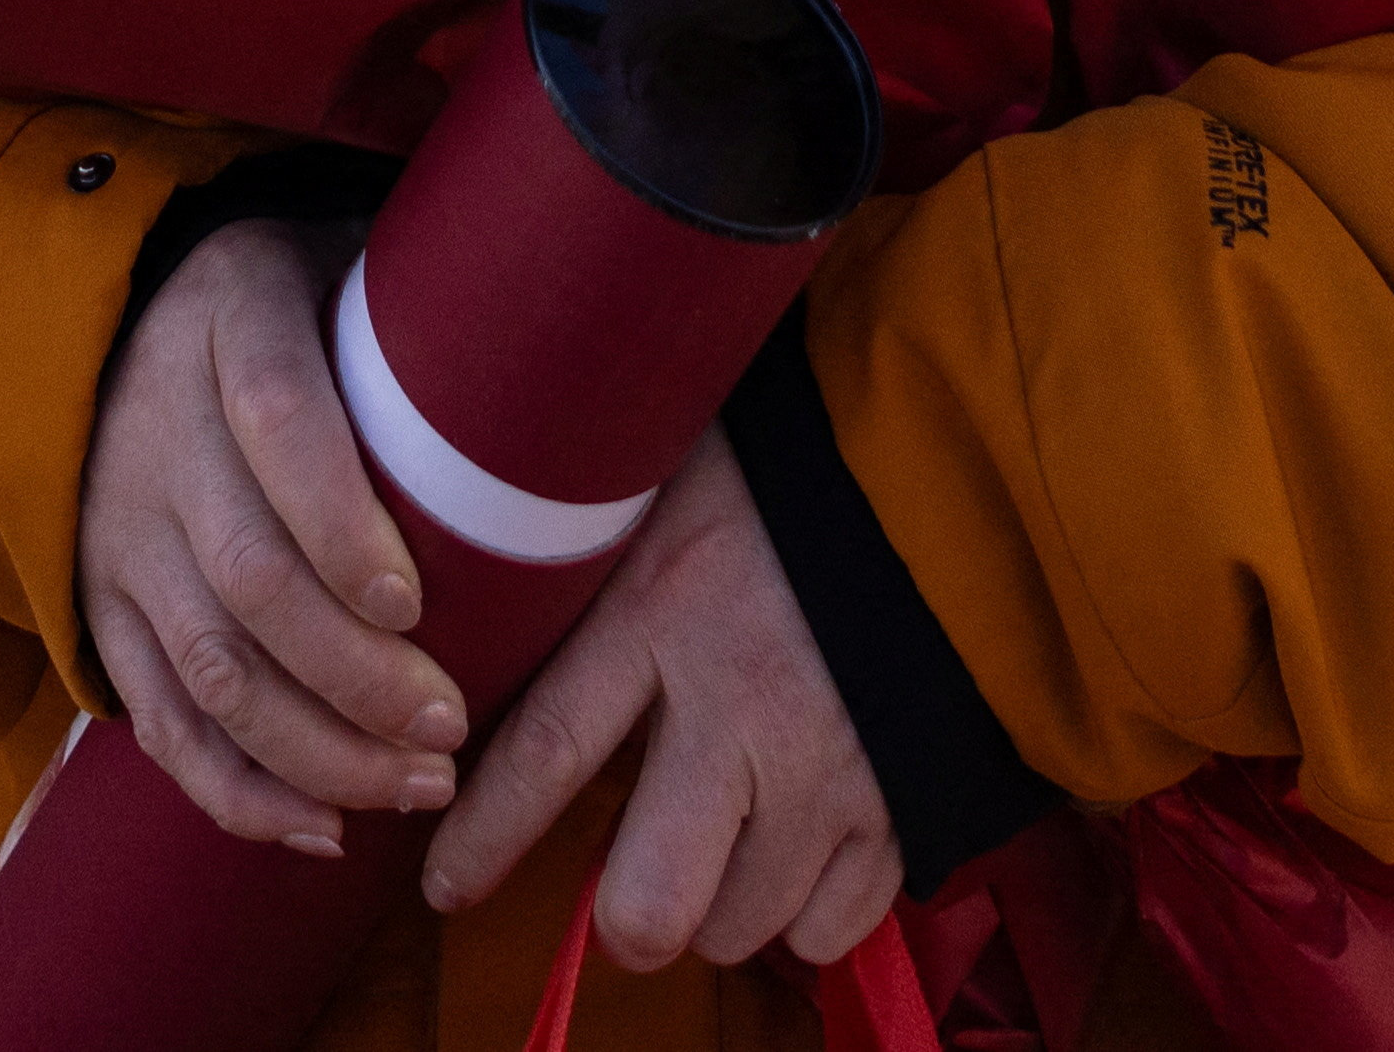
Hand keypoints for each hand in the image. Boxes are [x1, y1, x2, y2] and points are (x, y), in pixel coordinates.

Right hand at [82, 220, 463, 850]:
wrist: (128, 322)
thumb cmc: (303, 304)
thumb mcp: (352, 266)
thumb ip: (438, 315)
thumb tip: (587, 371)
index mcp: (232, 321)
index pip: (276, 416)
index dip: (338, 517)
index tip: (413, 601)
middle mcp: (161, 432)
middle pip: (250, 577)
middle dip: (357, 676)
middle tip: (451, 727)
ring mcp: (125, 530)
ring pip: (210, 668)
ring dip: (316, 750)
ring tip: (420, 785)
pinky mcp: (103, 609)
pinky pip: (160, 722)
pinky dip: (238, 792)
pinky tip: (322, 826)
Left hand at [416, 435, 899, 974]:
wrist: (948, 463)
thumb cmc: (784, 470)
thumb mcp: (665, 487)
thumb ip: (591, 562)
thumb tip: (491, 607)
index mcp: (665, 611)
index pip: (545, 753)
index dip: (484, 839)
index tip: (445, 886)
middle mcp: (744, 706)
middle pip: (650, 905)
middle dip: (626, 921)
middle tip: (629, 889)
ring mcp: (832, 766)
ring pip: (739, 927)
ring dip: (720, 907)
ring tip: (727, 846)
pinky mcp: (905, 799)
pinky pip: (832, 929)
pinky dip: (806, 912)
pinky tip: (798, 850)